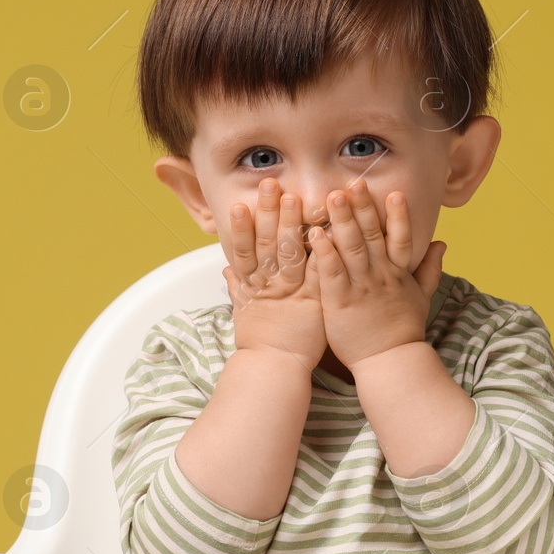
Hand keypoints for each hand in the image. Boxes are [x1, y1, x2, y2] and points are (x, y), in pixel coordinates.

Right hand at [222, 178, 326, 367]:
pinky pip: (318, 274)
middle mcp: (269, 285)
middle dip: (268, 212)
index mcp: (253, 286)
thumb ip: (237, 287)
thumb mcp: (244, 312)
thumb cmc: (260, 342)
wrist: (275, 368)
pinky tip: (327, 231)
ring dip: (291, 224)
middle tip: (269, 184)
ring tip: (293, 198)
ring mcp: (291, 292)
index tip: (237, 205)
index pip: (243, 250)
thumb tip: (226, 268)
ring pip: (289, 253)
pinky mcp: (313, 302)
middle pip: (266, 243)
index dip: (240, 228)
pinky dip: (321, 253)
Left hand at [307, 178, 445, 371]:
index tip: (395, 192)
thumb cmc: (403, 330)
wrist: (390, 362)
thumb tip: (443, 243)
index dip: (399, 215)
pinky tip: (315, 234)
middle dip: (363, 207)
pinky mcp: (340, 302)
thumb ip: (431, 268)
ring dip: (342, 220)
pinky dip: (325, 252)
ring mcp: (361, 288)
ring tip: (332, 196)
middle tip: (354, 182)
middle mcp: (381, 276)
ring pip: (351, 248)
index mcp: (399, 273)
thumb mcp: (422, 297)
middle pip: (373, 235)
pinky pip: (331, 273)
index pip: (402, 238)